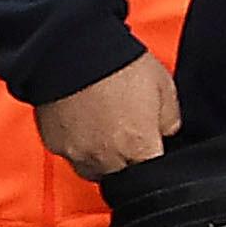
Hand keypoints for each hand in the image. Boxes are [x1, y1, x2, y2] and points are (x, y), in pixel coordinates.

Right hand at [38, 51, 180, 179]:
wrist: (71, 48)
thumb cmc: (118, 63)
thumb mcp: (164, 86)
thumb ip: (171, 120)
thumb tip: (167, 133)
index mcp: (137, 147)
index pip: (152, 174)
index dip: (154, 160)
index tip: (153, 146)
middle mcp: (106, 158)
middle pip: (122, 178)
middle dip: (129, 162)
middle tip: (128, 135)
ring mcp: (76, 153)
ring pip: (94, 171)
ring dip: (102, 159)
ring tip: (103, 130)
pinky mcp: (54, 144)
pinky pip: (70, 154)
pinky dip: (78, 144)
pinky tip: (83, 122)